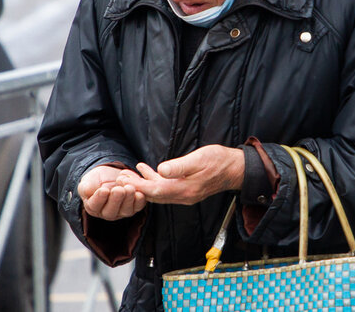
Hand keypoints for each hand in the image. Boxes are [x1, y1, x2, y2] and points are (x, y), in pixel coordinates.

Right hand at [78, 165, 145, 220]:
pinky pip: (138, 206)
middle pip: (112, 211)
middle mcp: (108, 213)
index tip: (103, 190)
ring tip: (129, 188)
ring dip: (129, 199)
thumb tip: (87, 191)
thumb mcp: (88, 181)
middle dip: (116, 200)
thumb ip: (85, 187)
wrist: (111, 175)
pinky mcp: (135, 206)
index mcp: (93, 207)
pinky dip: (140, 200)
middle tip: (118, 189)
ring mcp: (122, 211)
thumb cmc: (97, 180)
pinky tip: (140, 192)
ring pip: (126, 210)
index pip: (95, 206)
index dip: (99, 199)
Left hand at [116, 145, 244, 205]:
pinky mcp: (186, 189)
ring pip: (158, 192)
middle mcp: (183, 196)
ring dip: (142, 184)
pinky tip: (146, 170)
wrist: (235, 168)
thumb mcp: (199, 159)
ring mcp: (185, 194)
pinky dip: (153, 180)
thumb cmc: (219, 161)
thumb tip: (161, 170)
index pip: (155, 190)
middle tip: (118, 179)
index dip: (138, 186)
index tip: (124, 181)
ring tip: (128, 174)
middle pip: (153, 195)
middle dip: (135, 187)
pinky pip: (165, 188)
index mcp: (185, 190)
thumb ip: (179, 166)